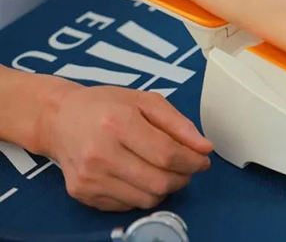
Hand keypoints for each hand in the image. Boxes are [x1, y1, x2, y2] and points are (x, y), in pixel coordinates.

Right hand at [41, 84, 212, 210]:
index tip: (203, 160)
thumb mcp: (146, 101)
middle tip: (187, 167)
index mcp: (118, 123)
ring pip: (146, 199)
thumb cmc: (106, 106)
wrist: (59, 119)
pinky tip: (141, 176)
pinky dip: (143, 194)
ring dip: (166, 188)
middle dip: (183, 177)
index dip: (193, 161)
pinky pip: (127, 205)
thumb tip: (204, 148)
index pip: (168, 154)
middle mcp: (100, 153)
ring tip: (165, 171)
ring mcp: (89, 177)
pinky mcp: (82, 193)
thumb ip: (179, 124)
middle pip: (159, 181)